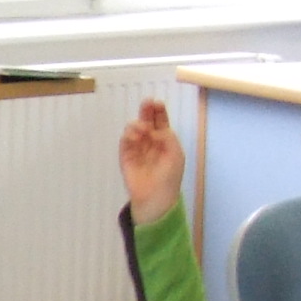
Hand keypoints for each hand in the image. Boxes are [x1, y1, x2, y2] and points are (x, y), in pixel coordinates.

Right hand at [116, 100, 186, 223]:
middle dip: (146, 112)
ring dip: (137, 125)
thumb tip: (153, 128)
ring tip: (142, 129)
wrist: (156, 197)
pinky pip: (125, 142)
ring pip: (134, 130)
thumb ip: (167, 137)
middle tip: (146, 103)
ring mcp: (137, 149)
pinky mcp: (125, 157)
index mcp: (164, 141)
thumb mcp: (175, 154)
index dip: (158, 112)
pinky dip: (128, 136)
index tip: (157, 103)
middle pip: (146, 122)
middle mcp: (150, 142)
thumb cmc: (170, 176)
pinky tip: (135, 137)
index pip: (160, 122)